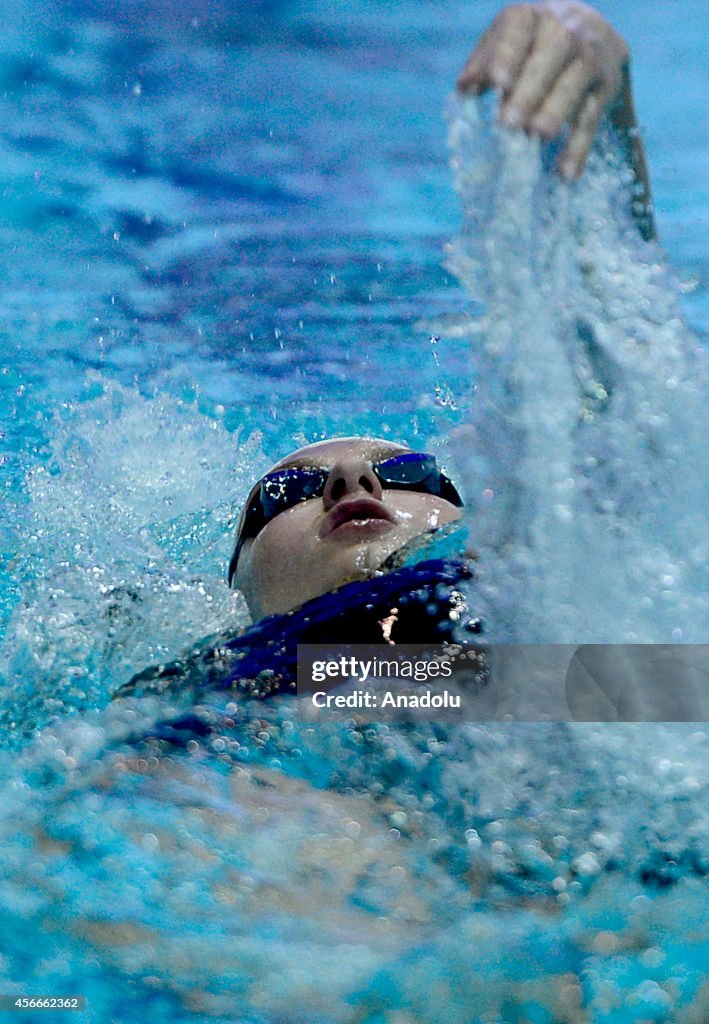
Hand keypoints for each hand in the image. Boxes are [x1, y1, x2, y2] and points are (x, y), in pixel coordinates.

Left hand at [458, 2, 629, 178]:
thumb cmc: (532, 45)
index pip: (518, 31)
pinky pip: (592, 118)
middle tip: (510, 123)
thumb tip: (464, 89)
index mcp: (532, 18)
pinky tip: (566, 173)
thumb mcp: (506, 42)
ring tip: (537, 137)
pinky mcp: (607, 86)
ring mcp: (590, 58)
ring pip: (574, 85)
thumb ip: (483, 62)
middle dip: (529, 92)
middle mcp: (566, 31)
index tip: (497, 83)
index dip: (507, 55)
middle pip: (549, 59)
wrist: (593, 31)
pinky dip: (579, 147)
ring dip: (555, 112)